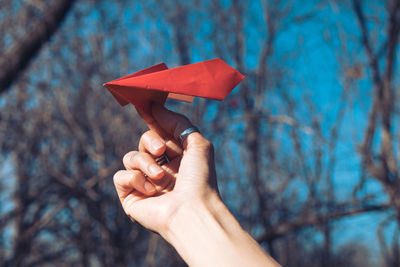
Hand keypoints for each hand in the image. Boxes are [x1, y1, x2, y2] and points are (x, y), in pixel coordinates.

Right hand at [113, 103, 217, 234]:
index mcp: (178, 157)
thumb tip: (155, 107)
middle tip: (161, 150)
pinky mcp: (131, 196)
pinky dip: (134, 179)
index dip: (153, 120)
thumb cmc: (199, 178)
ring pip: (130, 156)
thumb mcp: (196, 142)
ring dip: (144, 163)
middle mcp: (162, 169)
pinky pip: (120, 176)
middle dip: (151, 141)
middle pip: (144, 141)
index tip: (146, 106)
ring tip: (160, 177)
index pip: (161, 133)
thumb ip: (177, 121)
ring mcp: (146, 183)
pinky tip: (150, 190)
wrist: (192, 211)